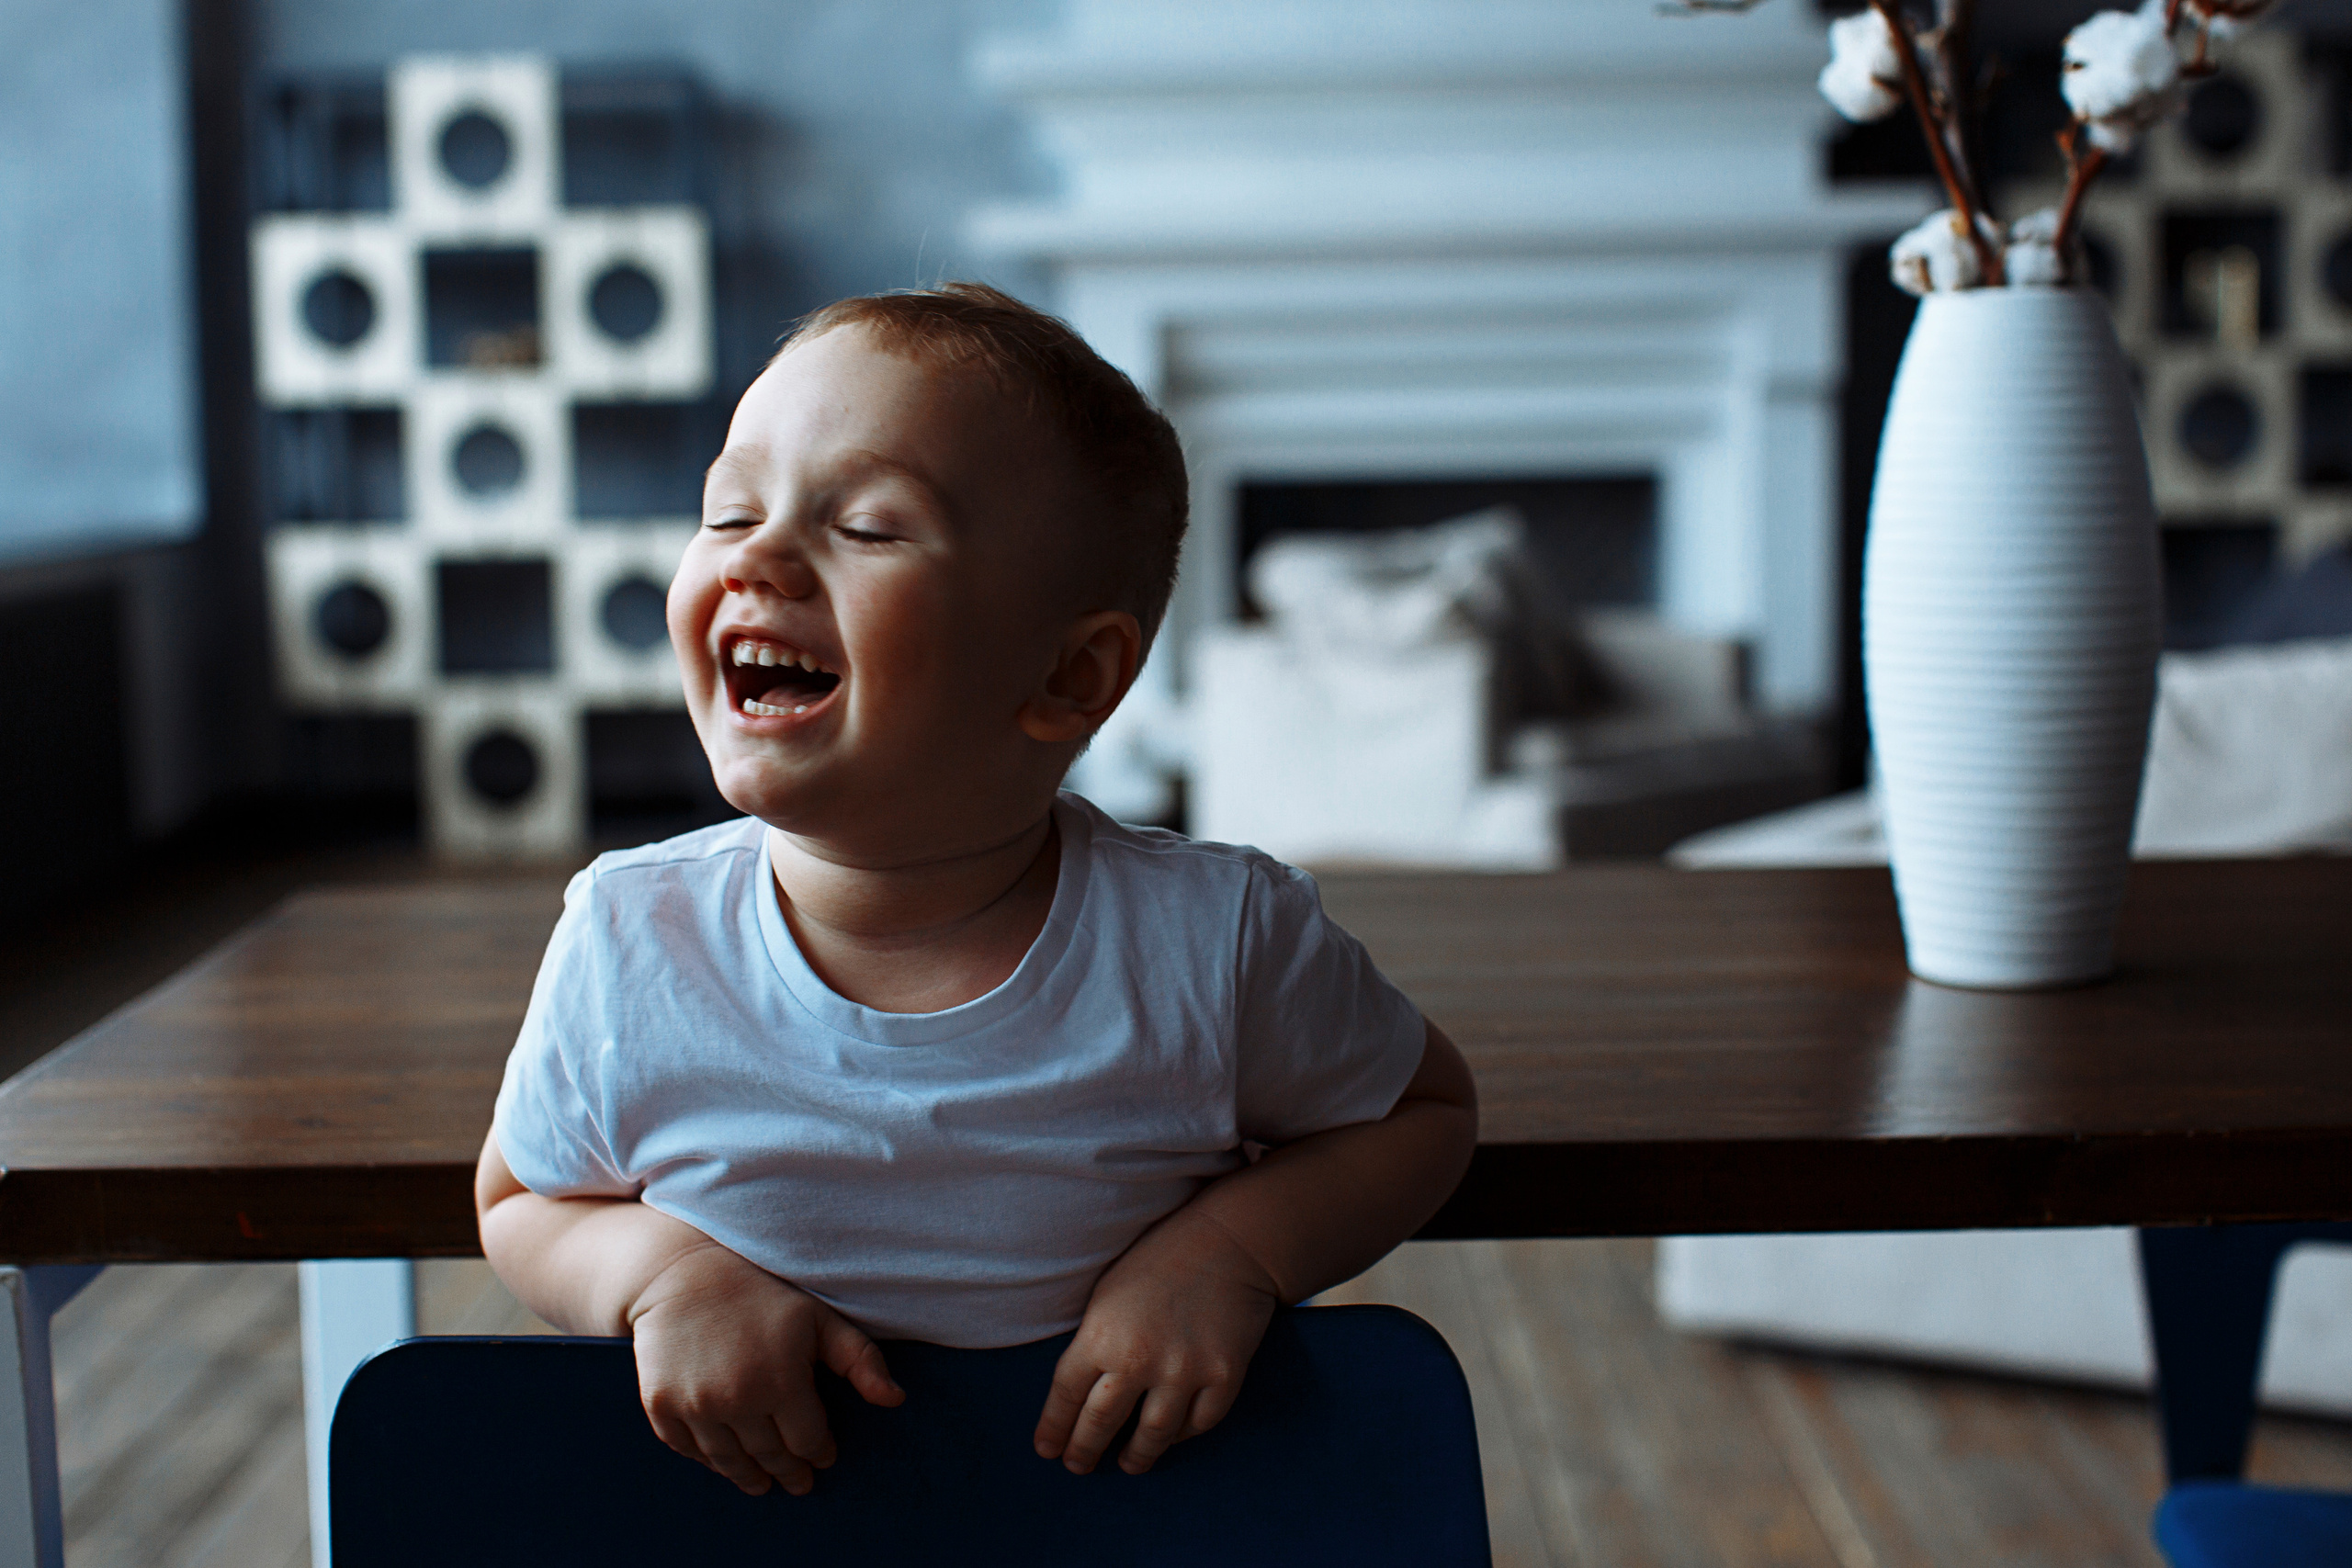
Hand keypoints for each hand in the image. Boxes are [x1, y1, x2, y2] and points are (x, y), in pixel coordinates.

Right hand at [627, 1241, 902, 1495]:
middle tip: (797, 1483)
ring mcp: (695, 1405)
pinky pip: (688, 1450)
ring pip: (728, 1462)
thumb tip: (895, 1400)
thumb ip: (860, 1359)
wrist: (683, 1272)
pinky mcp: (661, 1404)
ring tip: (761, 1483)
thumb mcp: (819, 1318)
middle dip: (788, 1473)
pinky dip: (707, 1461)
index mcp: (782, 1382)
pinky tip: (721, 1461)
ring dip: (748, 1476)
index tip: (824, 1457)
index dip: (820, 1452)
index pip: (808, 1441)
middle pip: (769, 1457)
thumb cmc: (761, 1293)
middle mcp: (737, 1401)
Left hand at [1033, 1210, 1281, 1475]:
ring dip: (1135, 1457)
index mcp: (1100, 1335)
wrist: (1228, 1241)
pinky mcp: (1223, 1376)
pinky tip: (1169, 1437)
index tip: (1047, 1449)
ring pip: (1151, 1436)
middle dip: (1084, 1450)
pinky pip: (1198, 1423)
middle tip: (1078, 1465)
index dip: (1054, 1428)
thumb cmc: (1159, 1261)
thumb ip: (1094, 1343)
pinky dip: (1181, 1436)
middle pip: (1100, 1423)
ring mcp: (1183, 1370)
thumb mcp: (1106, 1295)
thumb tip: (1079, 1393)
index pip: (1065, 1396)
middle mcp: (1138, 1359)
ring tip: (1127, 1464)